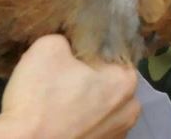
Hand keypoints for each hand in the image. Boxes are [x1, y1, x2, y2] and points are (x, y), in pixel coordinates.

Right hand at [0, 36, 140, 138]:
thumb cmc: (40, 98)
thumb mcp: (48, 46)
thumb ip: (68, 40)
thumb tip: (69, 48)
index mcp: (126, 81)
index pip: (113, 53)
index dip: (89, 50)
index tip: (69, 54)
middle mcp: (130, 109)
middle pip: (109, 81)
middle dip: (89, 76)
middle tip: (60, 75)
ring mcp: (118, 134)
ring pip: (101, 106)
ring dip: (85, 101)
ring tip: (57, 98)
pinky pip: (92, 126)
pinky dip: (80, 121)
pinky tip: (59, 119)